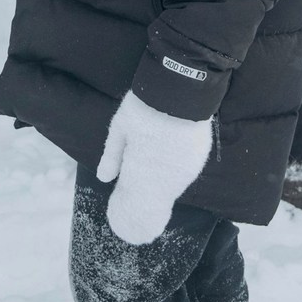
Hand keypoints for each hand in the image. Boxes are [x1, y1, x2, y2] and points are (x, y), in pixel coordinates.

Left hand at [96, 91, 212, 244]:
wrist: (179, 89)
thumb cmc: (144, 108)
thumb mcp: (120, 127)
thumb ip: (112, 155)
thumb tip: (104, 178)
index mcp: (140, 173)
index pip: (132, 203)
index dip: (125, 209)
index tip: (118, 212)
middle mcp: (163, 180)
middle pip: (153, 201)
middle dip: (143, 203)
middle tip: (135, 201)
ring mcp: (184, 172)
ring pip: (169, 189)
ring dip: (159, 186)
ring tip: (150, 179)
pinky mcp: (198, 161)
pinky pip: (183, 175)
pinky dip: (173, 173)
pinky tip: (167, 164)